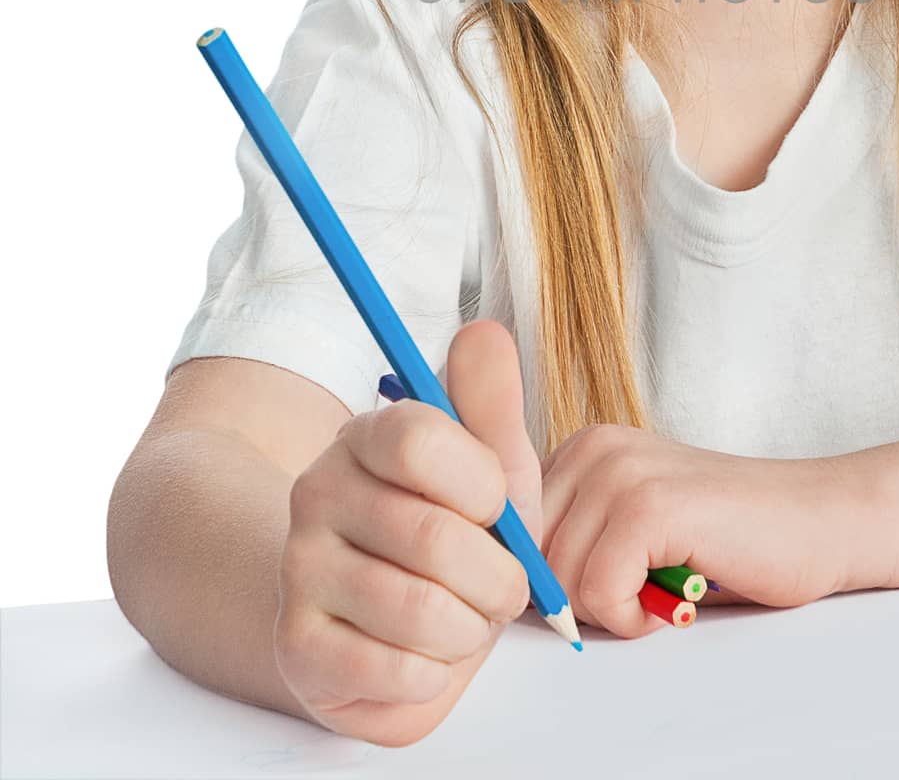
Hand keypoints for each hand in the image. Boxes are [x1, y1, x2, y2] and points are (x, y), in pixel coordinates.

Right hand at [274, 321, 541, 744]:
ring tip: (463, 619)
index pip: (420, 439)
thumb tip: (483, 328)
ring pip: (419, 611)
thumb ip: (491, 404)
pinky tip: (424, 654)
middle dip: (497, 578)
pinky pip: (394, 672)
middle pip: (435, 538)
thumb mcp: (489, 472)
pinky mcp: (296, 646)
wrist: (391, 628)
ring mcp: (298, 568)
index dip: (482, 486)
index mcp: (368, 435)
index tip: (493, 507)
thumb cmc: (456, 539)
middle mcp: (318, 490)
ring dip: (468, 630)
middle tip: (497, 585)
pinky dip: (435, 675)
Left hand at [538, 423, 843, 638]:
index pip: (511, 533)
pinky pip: (598, 593)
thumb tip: (505, 586)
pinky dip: (636, 617)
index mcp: (584, 448)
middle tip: (646, 587)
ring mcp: (622, 471)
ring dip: (613, 610)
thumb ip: (574, 535)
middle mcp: (595, 447)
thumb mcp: (632, 526)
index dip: (549, 579)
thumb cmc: (729, 539)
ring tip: (666, 584)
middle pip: (530, 561)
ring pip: (560, 582)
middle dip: (581, 598)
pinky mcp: (651, 505)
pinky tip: (678, 594)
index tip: (604, 584)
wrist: (819, 522)